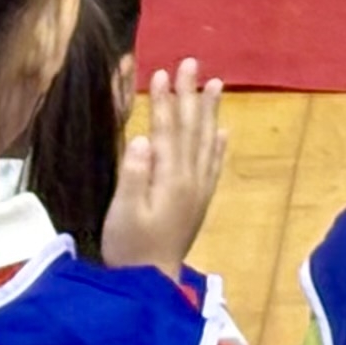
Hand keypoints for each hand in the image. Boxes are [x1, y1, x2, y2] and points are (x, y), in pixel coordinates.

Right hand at [104, 60, 228, 275]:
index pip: (168, 130)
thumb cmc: (130, 248)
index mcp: (170, 178)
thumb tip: (143, 138)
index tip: (161, 72)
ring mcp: (198, 190)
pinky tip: (222, 132)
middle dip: (190, 94)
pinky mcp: (199, 201)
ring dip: (209, 112)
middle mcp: (190, 179)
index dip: (165, 101)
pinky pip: (213, 165)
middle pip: (191, 128)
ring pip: (206, 141)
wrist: (152, 283)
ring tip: (215, 84)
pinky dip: (218, 146)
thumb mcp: (122, 213)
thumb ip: (133, 175)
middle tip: (191, 62)